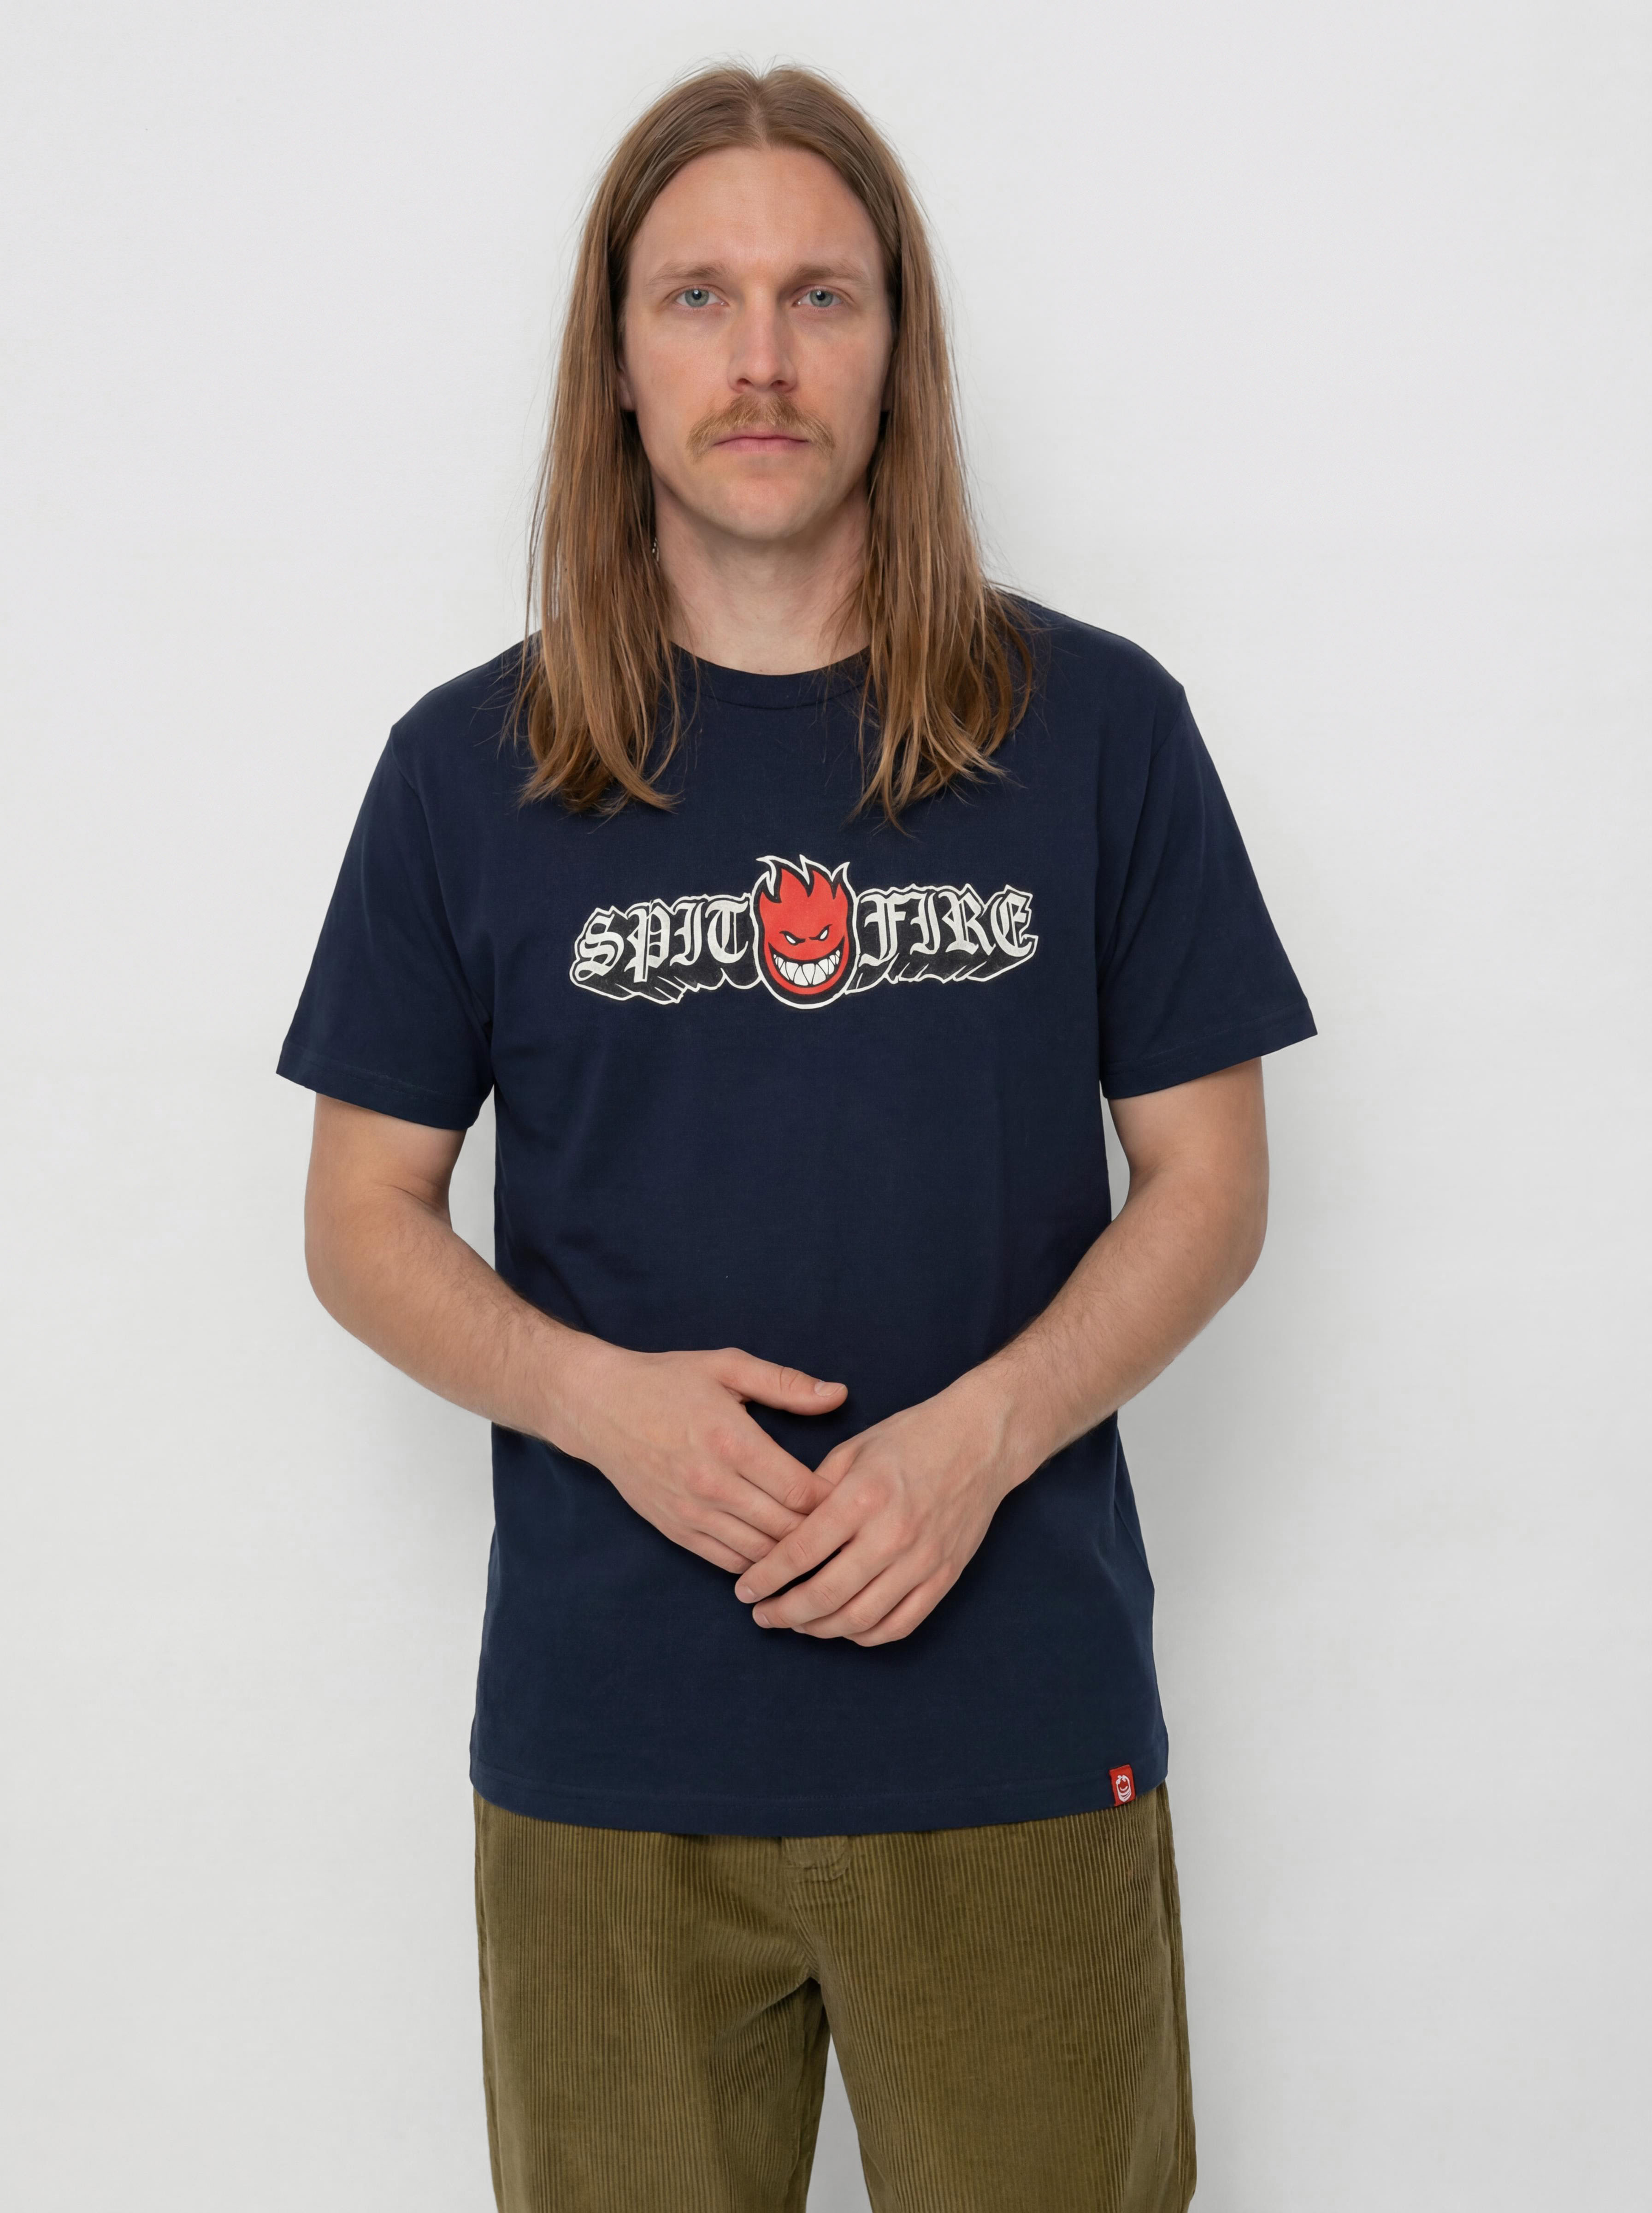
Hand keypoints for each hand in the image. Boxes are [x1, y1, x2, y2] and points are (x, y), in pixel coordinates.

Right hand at [554, 1341, 847, 1570]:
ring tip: (822, 1551)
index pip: (799, 1490)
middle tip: (847, 1529)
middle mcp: (713, 1483)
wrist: (599, 1407)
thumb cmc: (667, 1382)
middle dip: (821, 1533)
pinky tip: (778, 1558)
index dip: (834, 1500)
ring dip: (792, 1556)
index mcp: (732, 1440)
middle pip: (785, 1528)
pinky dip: (758, 1565)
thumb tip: (839, 1395)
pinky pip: (727, 1562)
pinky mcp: (676, 1530)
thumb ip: (786, 1384)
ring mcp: (692, 1513)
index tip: (853, 1495)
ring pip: (759, 1553)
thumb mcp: (727, 1366)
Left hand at [729, 1371, 1028, 1644]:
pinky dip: (865, 1635)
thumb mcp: (854, 1450)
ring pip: (860, 1619)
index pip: (801, 1552)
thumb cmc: (912, 1438)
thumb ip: (816, 1492)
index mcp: (863, 1497)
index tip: (744, 1590)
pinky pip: (900, 1624)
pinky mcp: (944, 1577)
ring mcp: (922, 1560)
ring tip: (797, 1623)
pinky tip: (843, 1627)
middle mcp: (892, 1534)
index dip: (766, 1577)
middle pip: (826, 1594)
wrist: (980, 1441)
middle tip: (762, 1615)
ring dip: (820, 1629)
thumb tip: (782, 1531)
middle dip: (785, 1613)